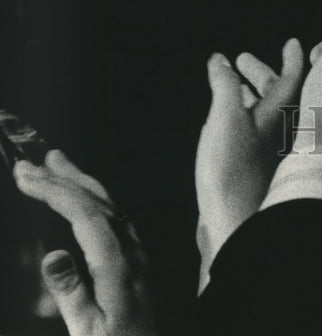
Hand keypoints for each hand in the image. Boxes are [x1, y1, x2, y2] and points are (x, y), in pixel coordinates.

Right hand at [13, 150, 156, 335]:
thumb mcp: (88, 332)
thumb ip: (72, 293)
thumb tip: (51, 254)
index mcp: (117, 265)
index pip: (85, 215)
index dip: (56, 191)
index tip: (26, 176)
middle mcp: (131, 250)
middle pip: (98, 202)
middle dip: (65, 177)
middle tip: (35, 160)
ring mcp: (137, 252)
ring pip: (109, 205)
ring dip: (82, 182)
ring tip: (56, 164)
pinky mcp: (138, 259)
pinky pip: (116, 216)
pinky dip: (94, 198)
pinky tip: (84, 197)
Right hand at [195, 40, 304, 285]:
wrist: (237, 228)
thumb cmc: (234, 169)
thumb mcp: (225, 117)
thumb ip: (225, 85)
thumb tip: (220, 59)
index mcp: (282, 114)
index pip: (294, 77)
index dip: (293, 58)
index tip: (292, 42)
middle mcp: (284, 132)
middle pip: (278, 95)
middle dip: (260, 73)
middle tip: (242, 58)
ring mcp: (274, 154)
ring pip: (266, 115)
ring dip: (249, 95)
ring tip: (231, 84)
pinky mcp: (262, 173)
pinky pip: (258, 135)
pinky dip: (246, 119)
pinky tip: (227, 124)